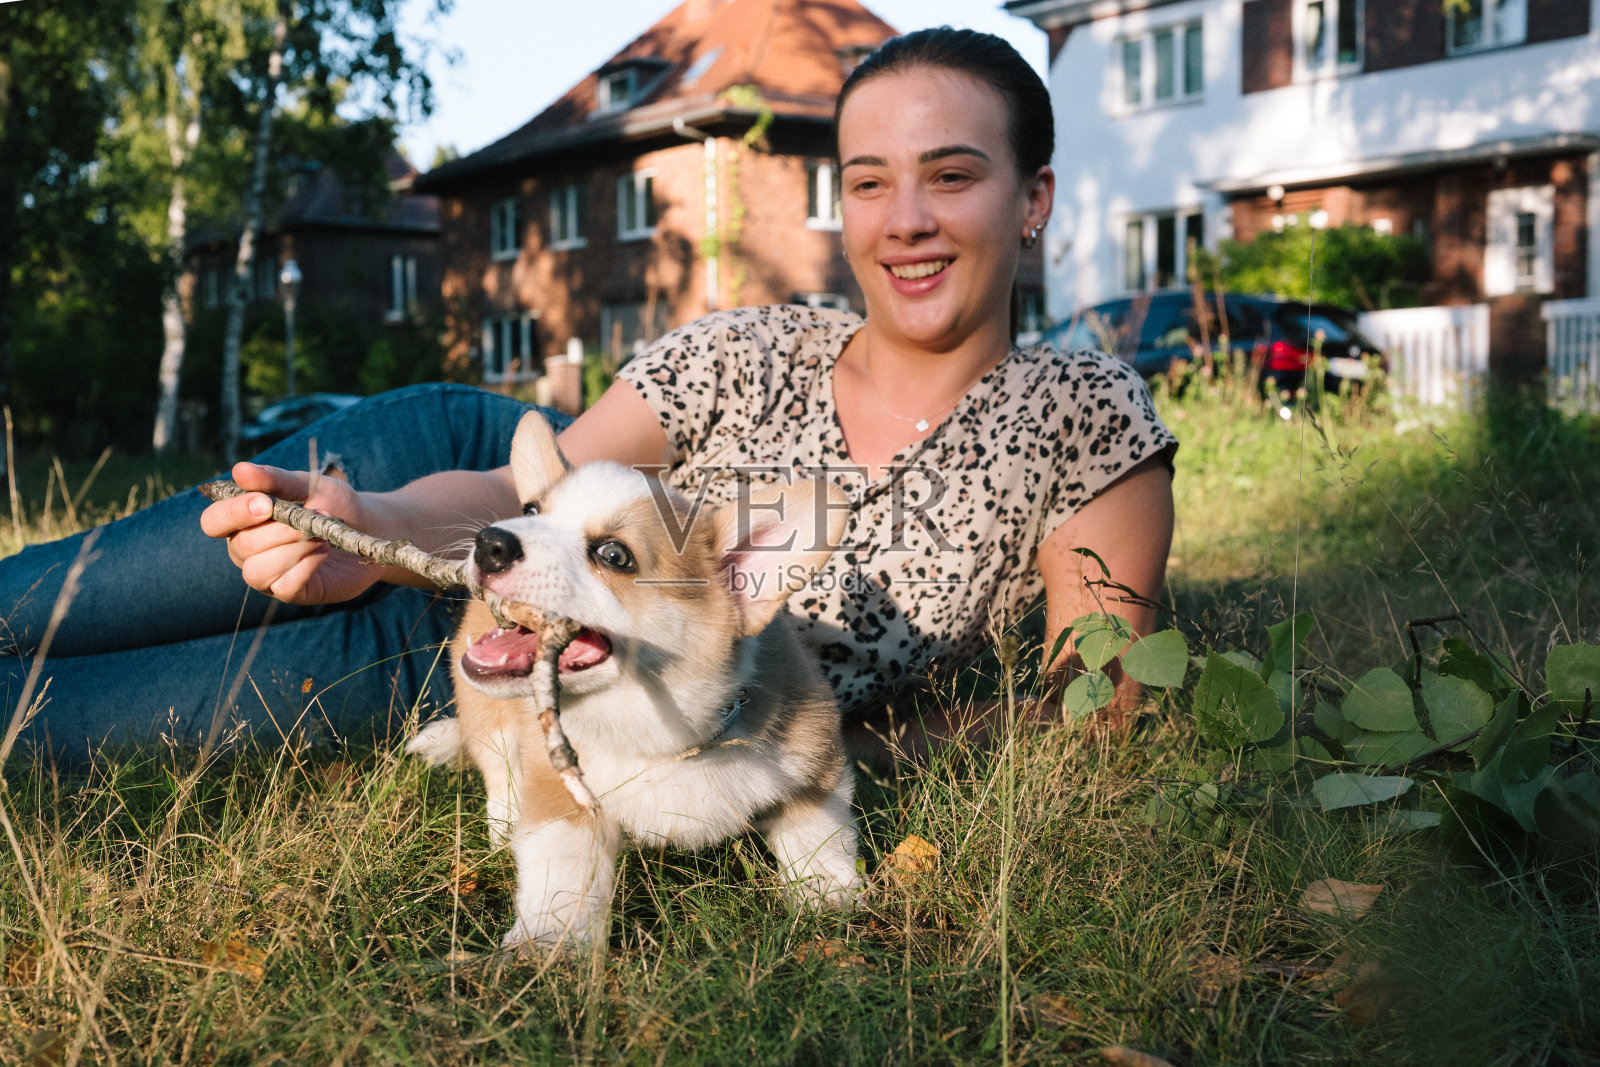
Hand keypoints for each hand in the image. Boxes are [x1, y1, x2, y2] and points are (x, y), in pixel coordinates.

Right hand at [200, 461, 384, 604]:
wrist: (368, 527)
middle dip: (279, 530)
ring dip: (292, 550)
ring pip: (256, 572)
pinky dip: (305, 567)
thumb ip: (274, 479)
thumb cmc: (330, 503)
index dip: (232, 513)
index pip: (213, 522)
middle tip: (314, 515)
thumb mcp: (306, 484)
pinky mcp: (293, 592)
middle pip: (240, 546)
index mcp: (242, 521)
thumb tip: (240, 470)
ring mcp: (268, 574)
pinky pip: (284, 587)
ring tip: (320, 535)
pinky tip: (323, 551)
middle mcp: (247, 550)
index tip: (264, 503)